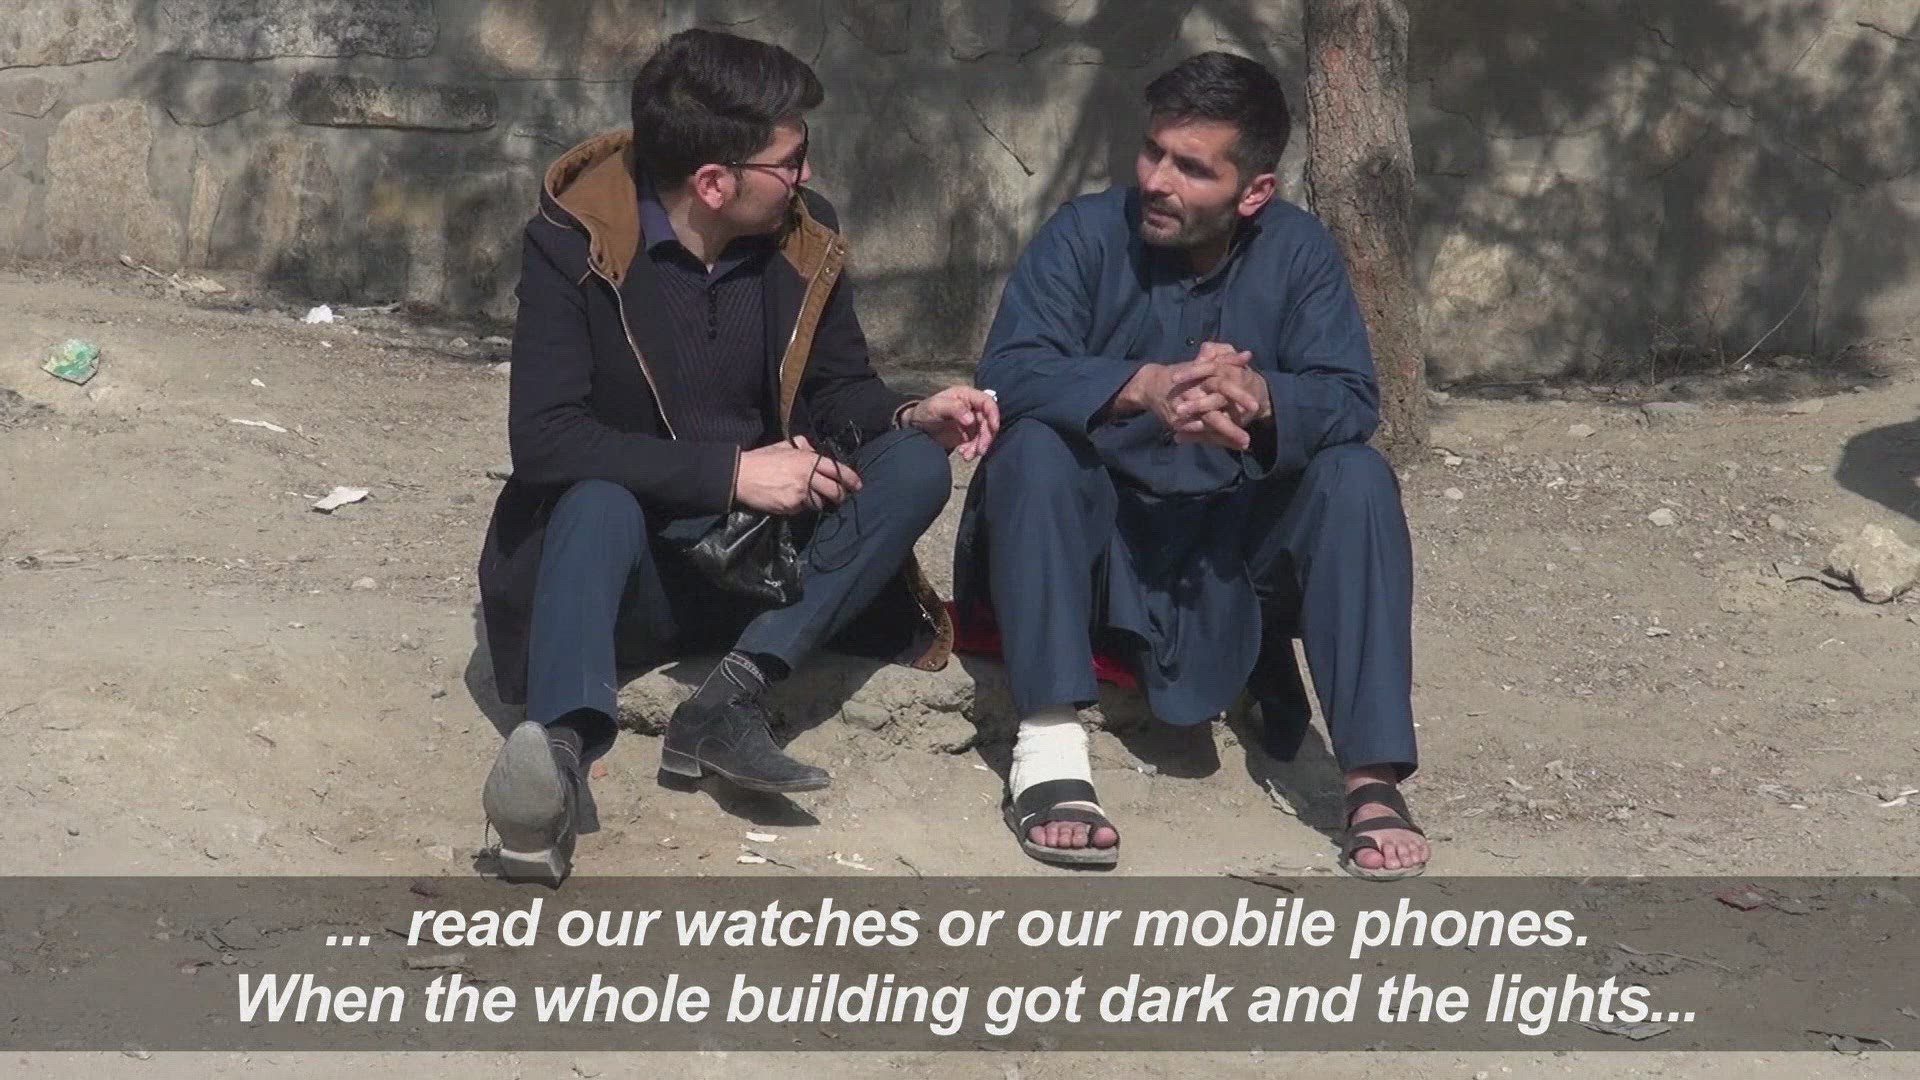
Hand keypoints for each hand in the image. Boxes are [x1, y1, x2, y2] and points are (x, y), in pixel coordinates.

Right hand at [733, 437, 863, 513]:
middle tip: (839, 497)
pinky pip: (802, 509)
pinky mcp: (791, 506)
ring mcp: (800, 492)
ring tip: (805, 496)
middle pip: (834, 490)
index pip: (836, 469)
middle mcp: (808, 476)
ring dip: (817, 501)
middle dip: (840, 496)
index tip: (857, 485)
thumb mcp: (782, 446)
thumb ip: (800, 446)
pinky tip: (788, 499)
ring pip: (819, 502)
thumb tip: (810, 446)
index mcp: (808, 459)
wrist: (741, 476)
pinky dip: (799, 506)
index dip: (850, 478)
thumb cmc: (761, 459)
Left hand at [906, 385, 1000, 460]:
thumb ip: (954, 409)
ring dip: (979, 446)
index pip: (988, 402)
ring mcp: (972, 422)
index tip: (993, 428)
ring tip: (966, 455)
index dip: (993, 414)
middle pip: (988, 422)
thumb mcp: (936, 407)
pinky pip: (977, 444)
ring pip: (985, 435)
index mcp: (967, 396)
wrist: (916, 427)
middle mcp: (973, 408)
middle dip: (986, 437)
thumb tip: (971, 419)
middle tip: (979, 450)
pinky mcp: (969, 435)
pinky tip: (963, 454)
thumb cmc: (925, 411)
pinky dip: (973, 451)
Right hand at [1114, 341, 1257, 450]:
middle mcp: (1190, 397)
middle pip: (1213, 415)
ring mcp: (1183, 413)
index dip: (1238, 396)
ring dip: (1225, 437)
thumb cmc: (1181, 373)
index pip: (1222, 386)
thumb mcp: (1202, 363)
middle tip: (1248, 439)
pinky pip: (1198, 434)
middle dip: (1230, 428)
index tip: (1255, 406)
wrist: (1150, 385)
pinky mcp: (1177, 423)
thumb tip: (1248, 355)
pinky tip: (1231, 445)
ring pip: (1206, 427)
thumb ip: (1226, 359)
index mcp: (1199, 379)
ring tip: (1243, 444)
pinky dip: (1213, 439)